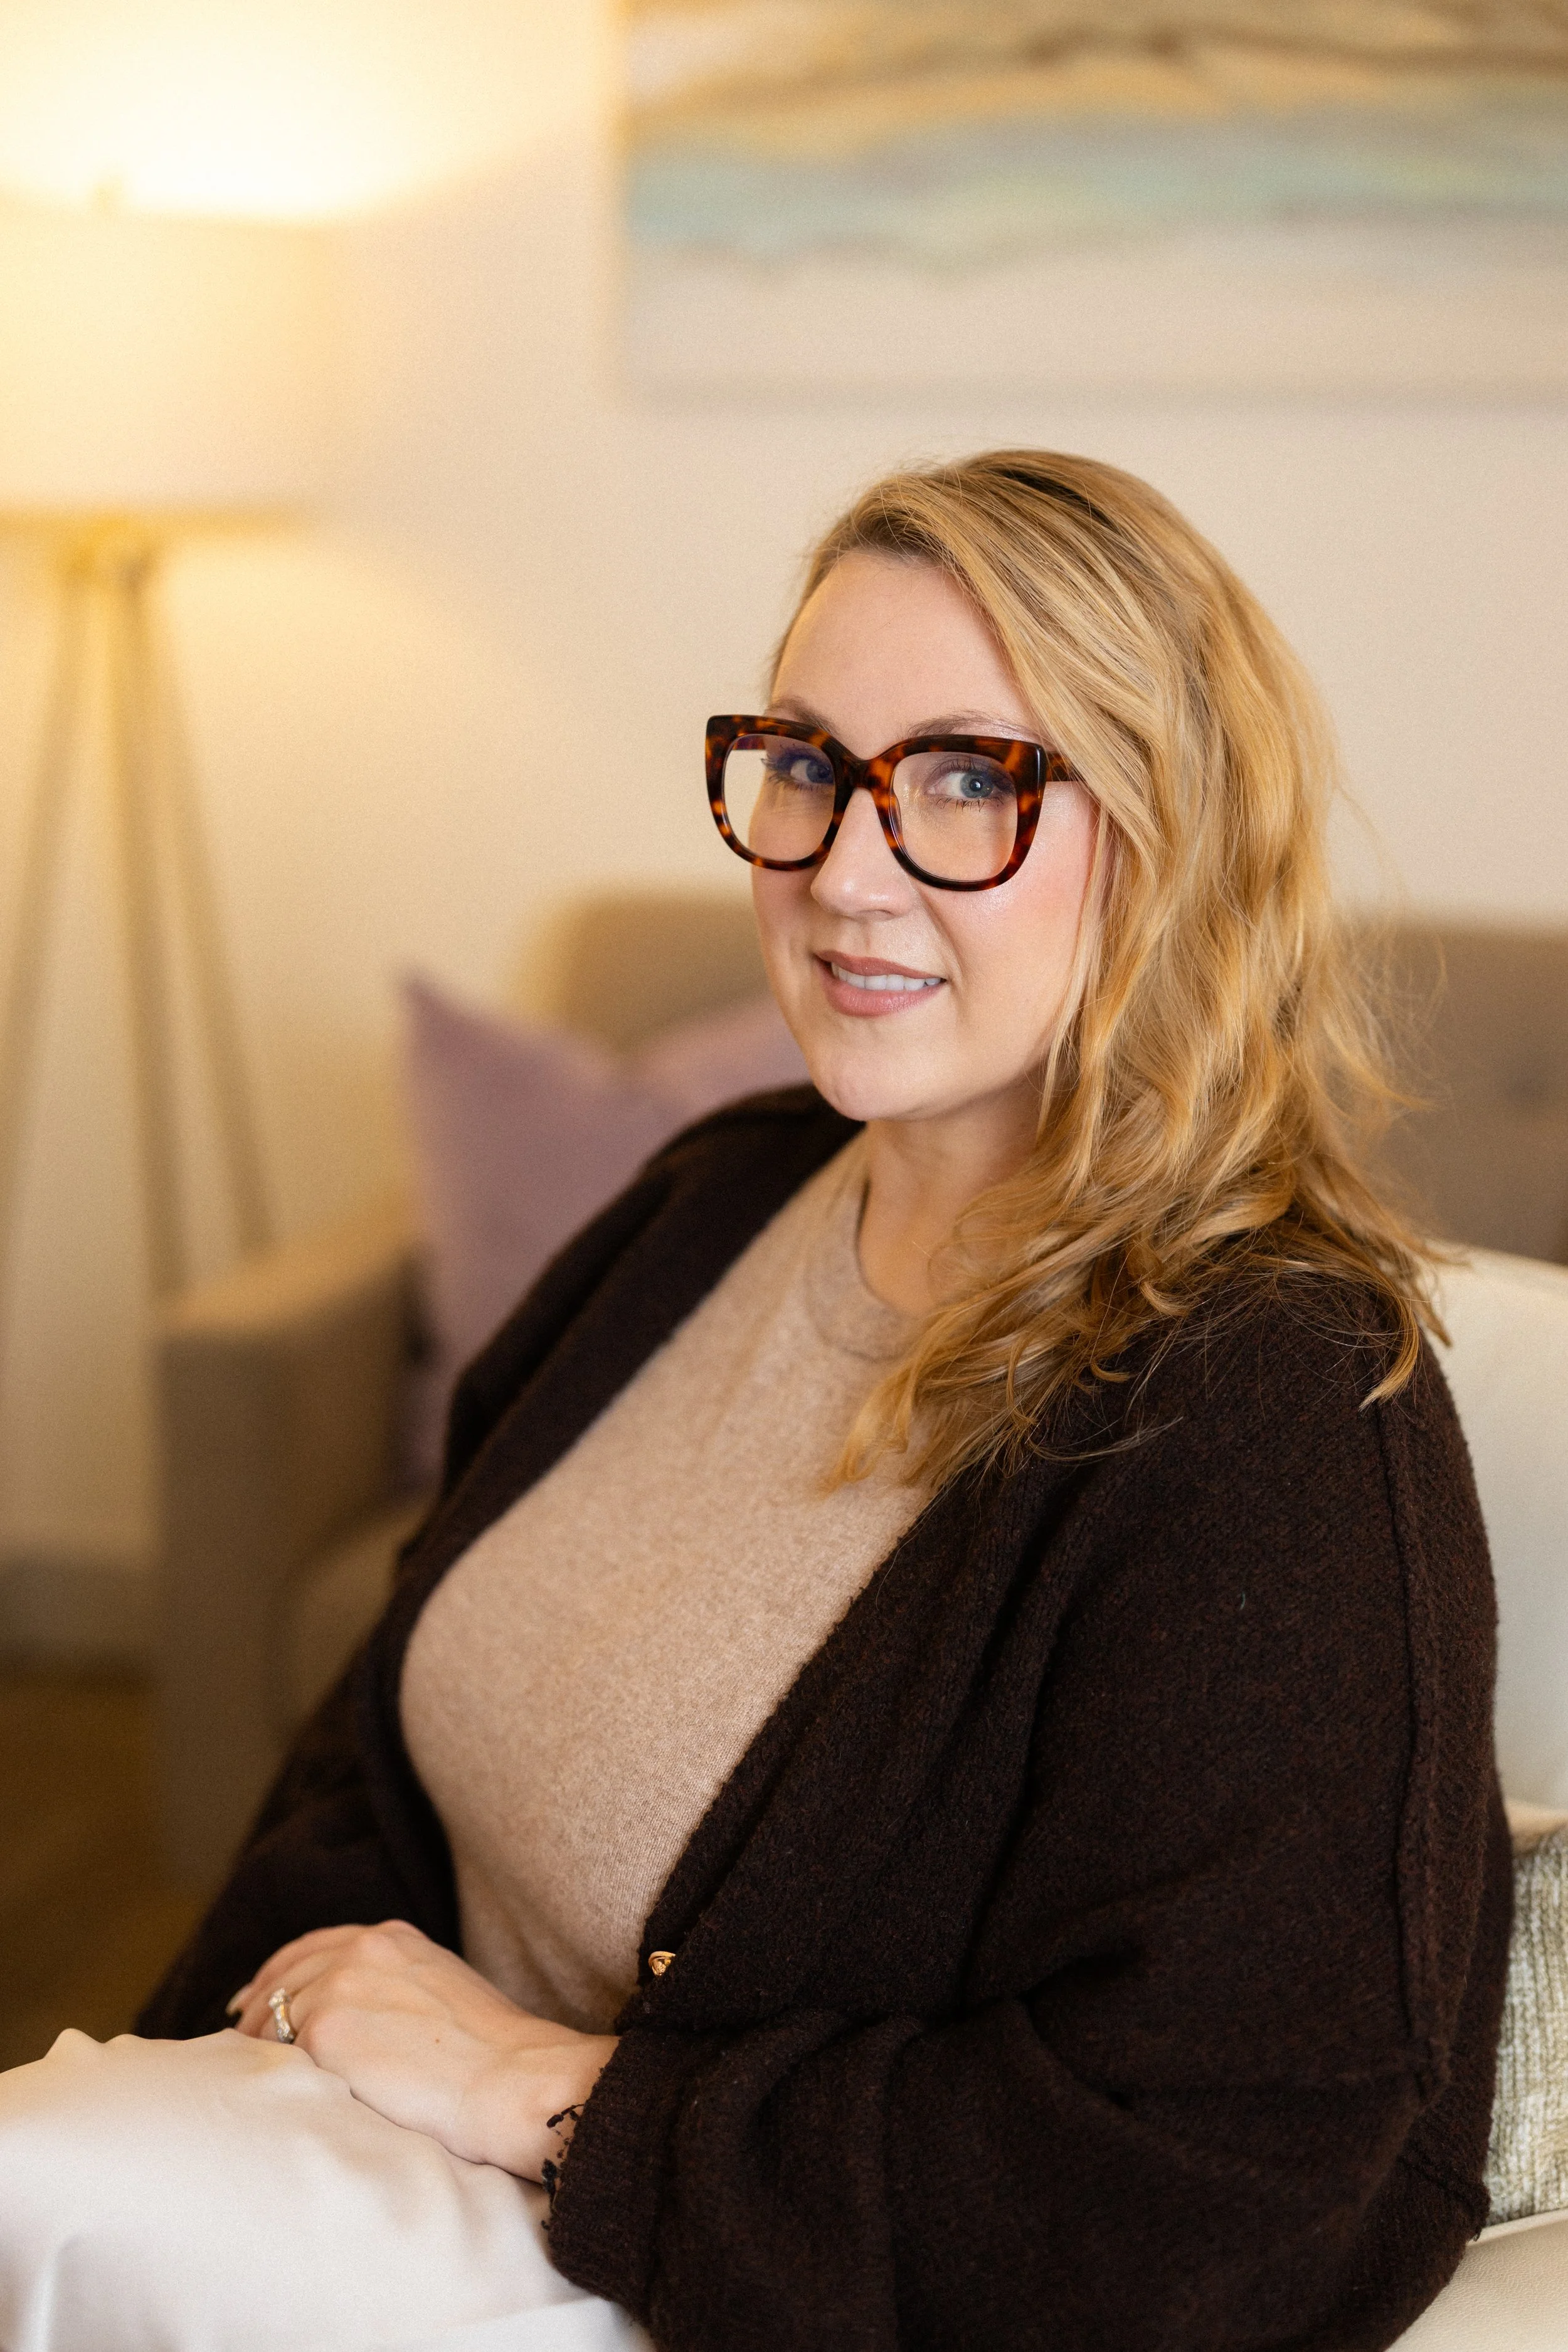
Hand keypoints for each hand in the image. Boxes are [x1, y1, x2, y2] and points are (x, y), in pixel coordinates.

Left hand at [228, 1919, 615, 2180]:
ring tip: (252, 2083)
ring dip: (258, 2050)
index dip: (277, 1977)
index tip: (252, 2002)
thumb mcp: (440, 1990)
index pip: (312, 1948)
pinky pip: (274, 2055)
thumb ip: (392, 1987)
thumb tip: (351, 2019)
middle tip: (238, 2046)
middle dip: (257, 2014)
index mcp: (392, 1937)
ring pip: (269, 2018)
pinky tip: (266, 2098)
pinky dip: (266, 2075)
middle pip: (281, 1979)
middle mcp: (360, 1948)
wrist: (512, 2080)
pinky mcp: (323, 2030)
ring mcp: (338, 1985)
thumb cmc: (491, 2056)